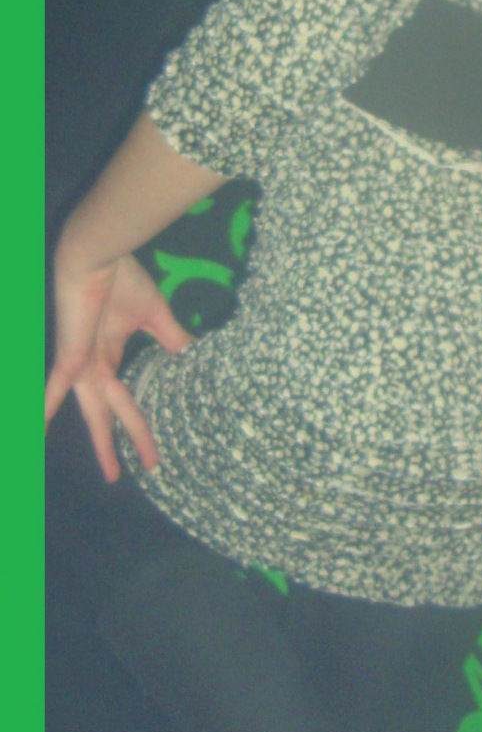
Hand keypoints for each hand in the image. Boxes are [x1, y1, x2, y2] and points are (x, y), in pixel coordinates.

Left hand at [45, 252, 192, 483]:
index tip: (152, 448)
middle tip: (135, 471)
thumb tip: (196, 357)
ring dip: (102, 442)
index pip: (125, 398)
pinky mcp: (70, 358)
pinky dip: (44, 410)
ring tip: (111, 473)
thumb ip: (173, 339)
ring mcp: (80, 365)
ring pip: (94, 412)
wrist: (97, 257)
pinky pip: (55, 390)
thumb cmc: (123, 280)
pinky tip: (35, 434)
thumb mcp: (155, 315)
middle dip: (119, 443)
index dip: (138, 423)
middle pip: (109, 413)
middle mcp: (93, 366)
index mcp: (109, 355)